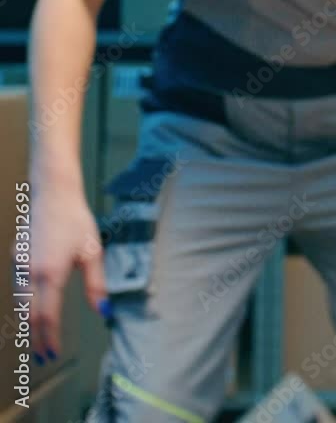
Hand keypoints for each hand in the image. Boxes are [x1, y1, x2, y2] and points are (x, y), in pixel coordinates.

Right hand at [11, 183, 108, 361]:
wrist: (53, 194)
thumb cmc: (75, 220)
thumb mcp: (92, 252)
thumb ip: (97, 285)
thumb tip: (104, 311)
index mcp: (50, 274)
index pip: (47, 317)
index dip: (49, 339)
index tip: (53, 354)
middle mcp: (30, 273)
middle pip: (29, 316)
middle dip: (36, 338)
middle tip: (43, 356)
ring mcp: (20, 265)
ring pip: (20, 304)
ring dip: (28, 323)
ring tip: (37, 339)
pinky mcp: (16, 258)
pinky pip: (18, 289)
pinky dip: (24, 306)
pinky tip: (32, 310)